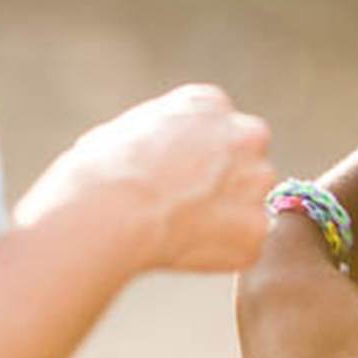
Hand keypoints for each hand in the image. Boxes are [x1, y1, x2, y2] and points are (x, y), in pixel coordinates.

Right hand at [14, 83, 273, 272]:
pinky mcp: (255, 230)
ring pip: (249, 201)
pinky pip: (244, 244)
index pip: (219, 127)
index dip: (197, 154)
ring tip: (180, 231)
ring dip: (227, 216)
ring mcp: (255, 183)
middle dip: (226, 179)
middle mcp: (245, 134)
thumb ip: (165, 135)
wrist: (107, 213)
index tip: (176, 175)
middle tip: (186, 204)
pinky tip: (185, 252)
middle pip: (247, 157)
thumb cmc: (102, 171)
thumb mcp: (129, 129)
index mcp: (210, 103)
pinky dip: (222, 254)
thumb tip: (163, 152)